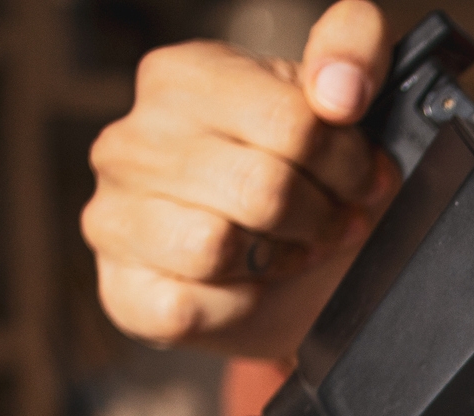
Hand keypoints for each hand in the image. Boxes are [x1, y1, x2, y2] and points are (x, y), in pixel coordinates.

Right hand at [82, 0, 399, 357]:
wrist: (292, 276)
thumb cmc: (306, 180)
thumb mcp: (340, 101)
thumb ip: (354, 48)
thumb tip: (339, 89)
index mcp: (181, 77)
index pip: (291, 121)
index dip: (347, 164)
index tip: (360, 180)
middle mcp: (130, 142)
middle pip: (263, 189)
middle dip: (319, 216)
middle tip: (330, 221)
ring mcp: (113, 217)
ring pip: (216, 246)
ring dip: (276, 260)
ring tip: (287, 250)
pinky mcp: (122, 291)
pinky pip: (188, 308)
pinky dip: (236, 308)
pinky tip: (247, 288)